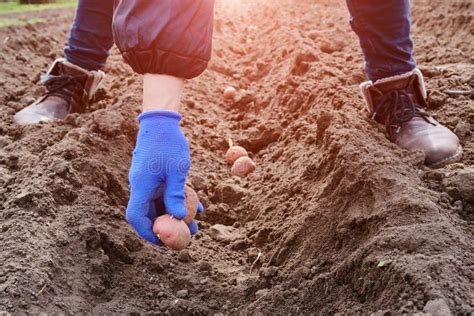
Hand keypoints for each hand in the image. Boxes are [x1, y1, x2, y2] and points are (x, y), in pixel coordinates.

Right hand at [125, 111, 199, 244]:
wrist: (161, 121)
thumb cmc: (169, 143)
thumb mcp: (176, 171)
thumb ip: (175, 194)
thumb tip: (178, 218)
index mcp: (141, 186)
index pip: (137, 217)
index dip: (148, 232)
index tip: (163, 241)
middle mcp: (141, 186)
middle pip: (149, 213)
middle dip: (167, 227)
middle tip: (185, 237)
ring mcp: (147, 181)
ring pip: (160, 204)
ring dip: (176, 215)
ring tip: (196, 226)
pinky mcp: (155, 176)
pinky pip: (166, 193)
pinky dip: (179, 200)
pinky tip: (198, 206)